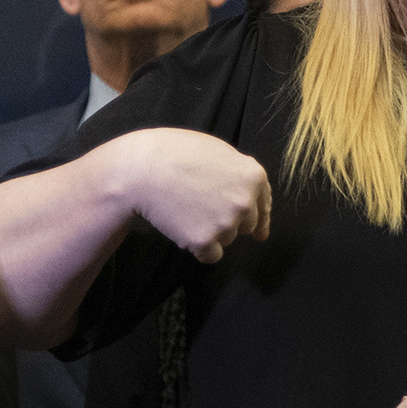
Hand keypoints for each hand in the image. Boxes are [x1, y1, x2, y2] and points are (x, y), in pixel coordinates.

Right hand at [107, 128, 270, 263]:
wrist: (142, 169)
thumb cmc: (175, 153)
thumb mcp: (217, 152)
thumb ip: (238, 175)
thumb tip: (252, 203)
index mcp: (253, 176)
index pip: (264, 205)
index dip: (260, 219)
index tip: (259, 234)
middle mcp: (245, 201)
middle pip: (246, 226)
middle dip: (229, 221)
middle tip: (201, 207)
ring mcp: (226, 223)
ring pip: (227, 239)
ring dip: (211, 233)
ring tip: (185, 210)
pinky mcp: (205, 241)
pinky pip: (211, 255)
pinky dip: (198, 248)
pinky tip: (182, 228)